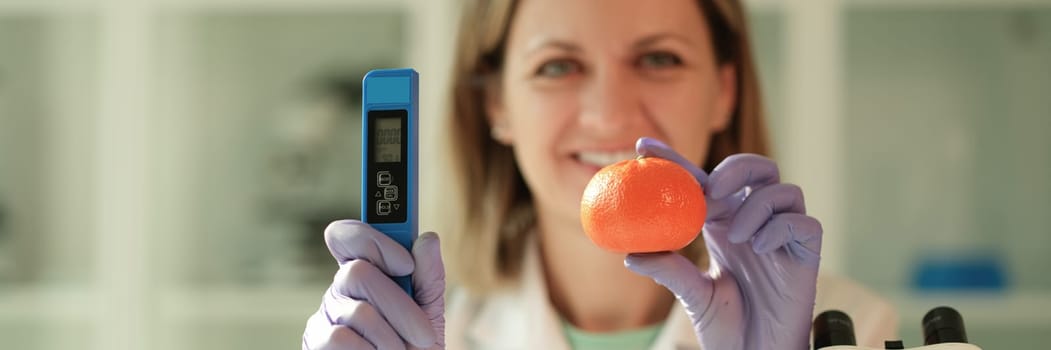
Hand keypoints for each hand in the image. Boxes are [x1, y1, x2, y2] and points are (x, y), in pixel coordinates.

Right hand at [303, 220, 445, 349]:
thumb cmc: (415, 346)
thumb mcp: (429, 311)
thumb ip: (428, 276)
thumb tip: (428, 239)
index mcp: (365, 271)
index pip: (347, 236)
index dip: (373, 241)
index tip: (406, 264)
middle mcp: (340, 288)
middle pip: (358, 272)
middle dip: (399, 306)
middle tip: (423, 334)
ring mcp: (325, 315)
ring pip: (358, 311)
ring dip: (391, 339)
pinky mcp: (316, 341)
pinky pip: (340, 338)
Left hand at [625, 137, 821, 349]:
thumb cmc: (727, 327)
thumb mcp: (692, 295)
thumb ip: (669, 271)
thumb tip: (630, 256)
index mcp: (722, 224)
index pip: (701, 181)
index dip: (675, 160)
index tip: (642, 147)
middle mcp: (753, 222)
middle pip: (756, 168)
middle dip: (735, 168)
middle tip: (713, 189)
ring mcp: (782, 236)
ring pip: (783, 189)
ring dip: (756, 205)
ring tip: (736, 237)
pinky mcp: (807, 254)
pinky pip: (803, 223)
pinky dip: (779, 227)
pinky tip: (760, 247)